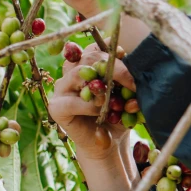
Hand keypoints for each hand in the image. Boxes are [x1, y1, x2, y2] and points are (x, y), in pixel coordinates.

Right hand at [49, 43, 138, 190]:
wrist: (107, 143)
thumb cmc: (118, 116)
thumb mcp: (128, 97)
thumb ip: (130, 86)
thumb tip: (134, 85)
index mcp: (88, 63)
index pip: (96, 47)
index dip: (114, 53)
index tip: (131, 65)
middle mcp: (72, 71)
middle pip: (88, 57)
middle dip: (113, 68)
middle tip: (131, 84)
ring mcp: (61, 88)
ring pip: (77, 73)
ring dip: (99, 87)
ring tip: (112, 101)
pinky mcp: (56, 107)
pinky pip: (71, 101)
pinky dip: (89, 107)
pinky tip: (100, 114)